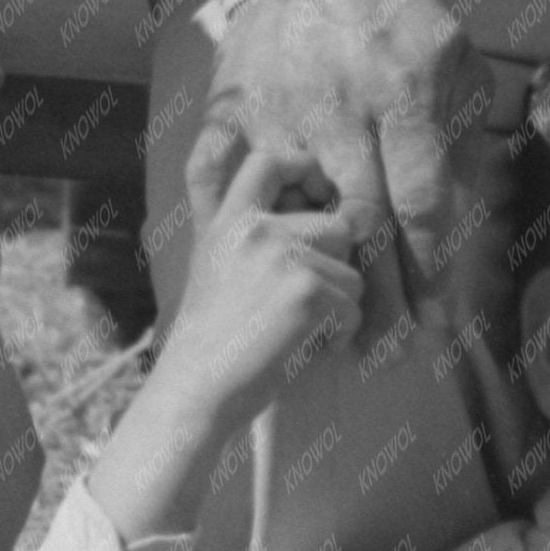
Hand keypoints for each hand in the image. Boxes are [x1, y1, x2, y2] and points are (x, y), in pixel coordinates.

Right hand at [152, 127, 365, 435]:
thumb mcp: (215, 264)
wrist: (195, 391)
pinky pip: (354, 308)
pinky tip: (302, 348)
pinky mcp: (309, 293)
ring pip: (353, 272)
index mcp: (231, 220)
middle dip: (335, 267)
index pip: (271, 159)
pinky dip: (339, 336)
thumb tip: (275, 190)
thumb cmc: (211, 338)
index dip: (304, 167)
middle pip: (338, 225)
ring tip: (295, 330)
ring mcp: (284, 257)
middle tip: (299, 305)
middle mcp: (257, 229)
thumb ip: (245, 228)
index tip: (318, 195)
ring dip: (338, 307)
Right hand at [206, 0, 508, 356]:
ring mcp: (276, 117)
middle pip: (361, 227)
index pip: (421, 202)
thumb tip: (478, 199)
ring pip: (294, 218)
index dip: (431, 269)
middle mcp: (337, 113)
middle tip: (390, 352)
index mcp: (399, 97)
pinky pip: (218, 182)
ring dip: (313, 282)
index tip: (438, 319)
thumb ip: (467, 124)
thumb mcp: (452, 55)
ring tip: (334, 338)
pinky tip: (256, 279)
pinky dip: (233, 233)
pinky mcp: (229, 114)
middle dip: (379, 297)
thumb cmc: (393, 14)